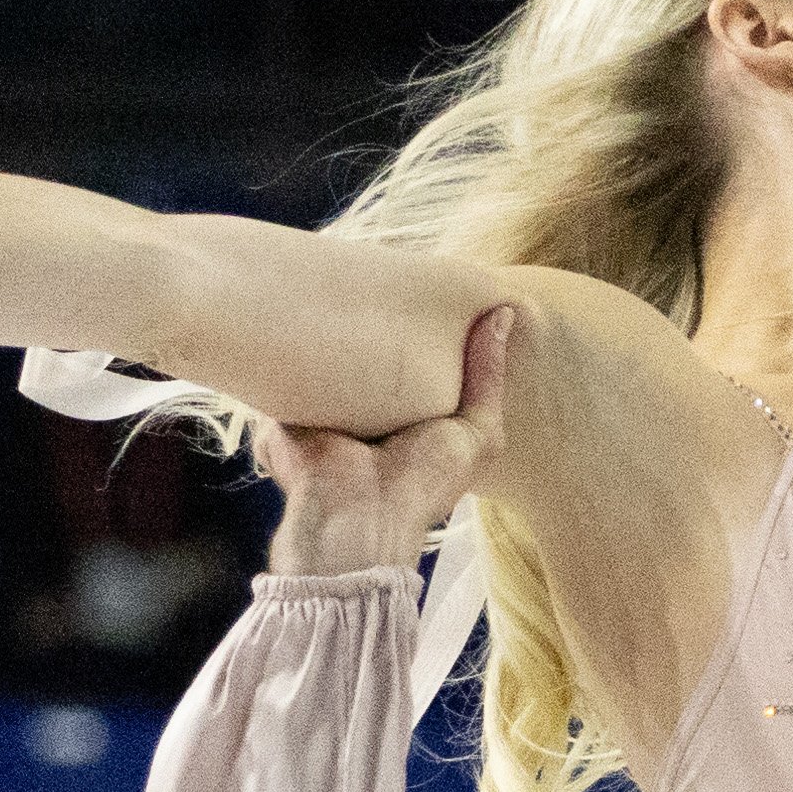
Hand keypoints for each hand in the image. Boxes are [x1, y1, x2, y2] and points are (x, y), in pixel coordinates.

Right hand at [249, 303, 515, 573]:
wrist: (357, 517)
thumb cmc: (422, 485)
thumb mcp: (475, 433)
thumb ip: (487, 377)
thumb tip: (505, 312)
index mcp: (403, 419)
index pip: (409, 364)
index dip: (421, 331)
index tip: (431, 289)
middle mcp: (362, 412)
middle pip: (368, 354)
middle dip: (376, 320)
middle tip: (389, 273)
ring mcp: (322, 407)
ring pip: (329, 353)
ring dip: (337, 323)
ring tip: (351, 276)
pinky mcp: (286, 404)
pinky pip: (290, 360)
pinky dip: (299, 336)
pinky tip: (313, 298)